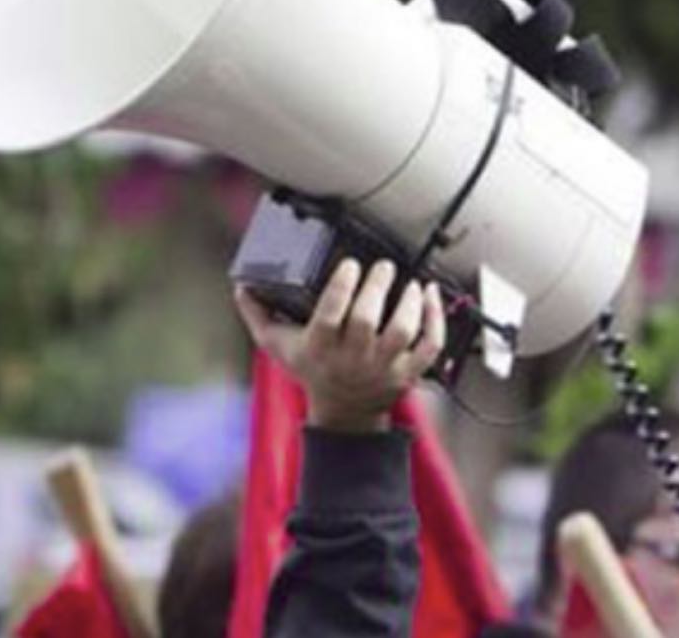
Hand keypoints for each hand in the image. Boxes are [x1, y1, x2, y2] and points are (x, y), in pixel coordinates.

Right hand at [234, 258, 445, 432]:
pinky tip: (432, 295)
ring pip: (402, 332)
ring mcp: (383, 367)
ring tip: (410, 282)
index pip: (330, 316)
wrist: (343, 414)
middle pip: (368, 320)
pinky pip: (430, 346)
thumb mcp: (278, 346)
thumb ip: (258, 315)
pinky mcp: (409, 372)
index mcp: (320, 348)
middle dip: (377, 288)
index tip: (350, 264)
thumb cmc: (312, 371)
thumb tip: (242, 288)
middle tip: (383, 267)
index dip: (341, 287)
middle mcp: (353, 359)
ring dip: (410, 303)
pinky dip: (436, 320)